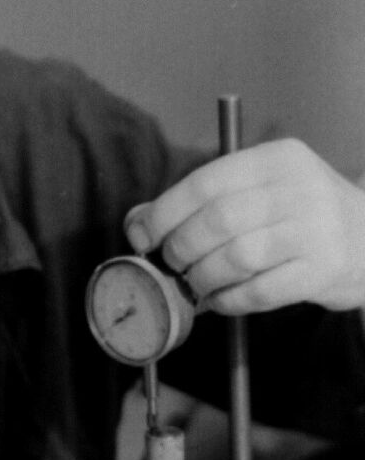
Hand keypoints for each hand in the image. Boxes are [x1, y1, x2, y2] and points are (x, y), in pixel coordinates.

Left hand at [125, 139, 364, 313]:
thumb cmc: (297, 215)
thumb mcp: (256, 190)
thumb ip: (198, 201)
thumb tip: (135, 222)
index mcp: (276, 158)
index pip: (205, 182)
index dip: (164, 212)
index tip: (142, 236)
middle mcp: (300, 188)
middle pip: (218, 220)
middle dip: (181, 248)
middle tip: (171, 263)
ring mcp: (316, 229)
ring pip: (237, 257)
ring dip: (202, 277)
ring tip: (194, 284)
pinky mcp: (324, 270)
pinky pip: (260, 291)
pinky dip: (228, 300)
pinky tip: (219, 301)